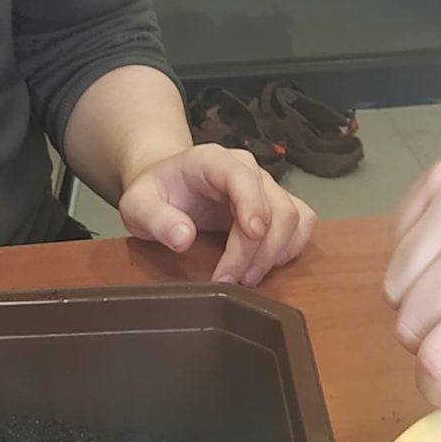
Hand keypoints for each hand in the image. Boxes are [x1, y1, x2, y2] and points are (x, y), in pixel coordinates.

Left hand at [117, 144, 315, 285]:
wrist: (167, 186)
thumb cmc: (155, 194)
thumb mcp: (138, 205)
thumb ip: (156, 218)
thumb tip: (183, 238)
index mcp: (212, 160)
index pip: (243, 177)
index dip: (253, 206)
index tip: (251, 236)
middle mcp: (247, 169)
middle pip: (275, 206)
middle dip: (258, 250)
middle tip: (231, 281)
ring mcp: (266, 187)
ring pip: (294, 217)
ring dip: (276, 253)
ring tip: (246, 278)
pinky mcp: (276, 204)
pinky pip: (303, 222)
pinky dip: (292, 247)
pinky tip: (269, 265)